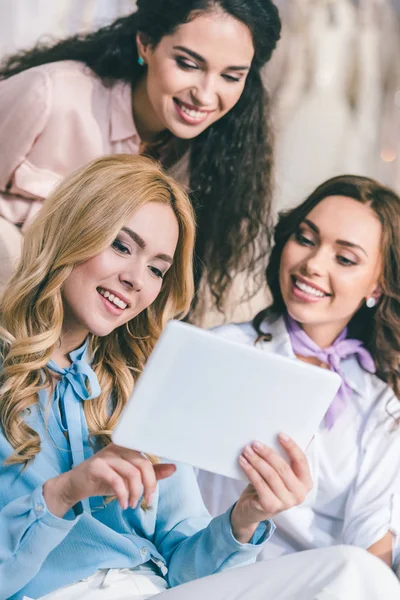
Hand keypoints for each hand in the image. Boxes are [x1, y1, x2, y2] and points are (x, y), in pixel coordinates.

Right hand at [43, 443, 175, 516]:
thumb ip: (150, 473)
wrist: (74, 485)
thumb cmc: (103, 480)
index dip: (155, 475)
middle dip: (148, 485)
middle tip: (145, 501)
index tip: (153, 492)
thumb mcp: (128, 477)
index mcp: (128, 447)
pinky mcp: (96, 466)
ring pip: (131, 473)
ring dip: (135, 493)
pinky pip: (116, 480)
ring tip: (131, 504)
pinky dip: (122, 494)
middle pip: (143, 464)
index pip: (149, 457)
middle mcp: (118, 447)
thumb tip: (173, 468)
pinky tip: (122, 503)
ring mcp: (106, 455)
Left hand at [230, 433, 311, 542]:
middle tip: (255, 443)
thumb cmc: (268, 487)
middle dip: (268, 453)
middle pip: (283, 468)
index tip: (280, 434)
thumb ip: (283, 460)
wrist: (253, 510)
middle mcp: (299, 494)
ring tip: (246, 450)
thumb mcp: (279, 475)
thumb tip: (275, 436)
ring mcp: (286, 502)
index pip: (302, 461)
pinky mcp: (270, 506)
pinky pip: (259, 483)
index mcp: (306, 483)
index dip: (292, 447)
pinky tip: (243, 462)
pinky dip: (250, 470)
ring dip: (256, 460)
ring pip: (270, 475)